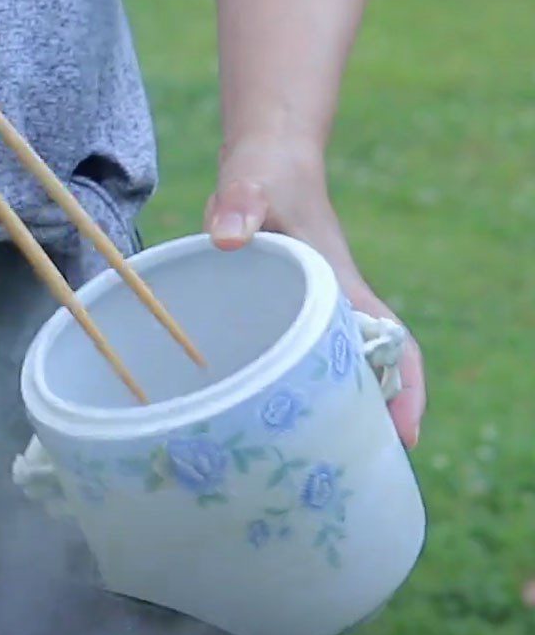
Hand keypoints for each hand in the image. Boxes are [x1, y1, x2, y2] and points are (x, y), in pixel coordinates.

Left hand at [204, 135, 425, 447]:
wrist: (264, 160)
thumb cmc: (267, 172)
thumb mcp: (253, 182)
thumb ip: (242, 203)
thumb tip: (228, 238)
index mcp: (341, 286)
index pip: (393, 343)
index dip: (405, 390)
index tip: (404, 436)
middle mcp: (333, 305)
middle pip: (367, 372)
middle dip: (365, 420)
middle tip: (341, 474)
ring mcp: (308, 310)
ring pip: (331, 370)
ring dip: (328, 410)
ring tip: (301, 463)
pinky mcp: (280, 310)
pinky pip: (295, 356)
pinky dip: (290, 386)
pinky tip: (258, 414)